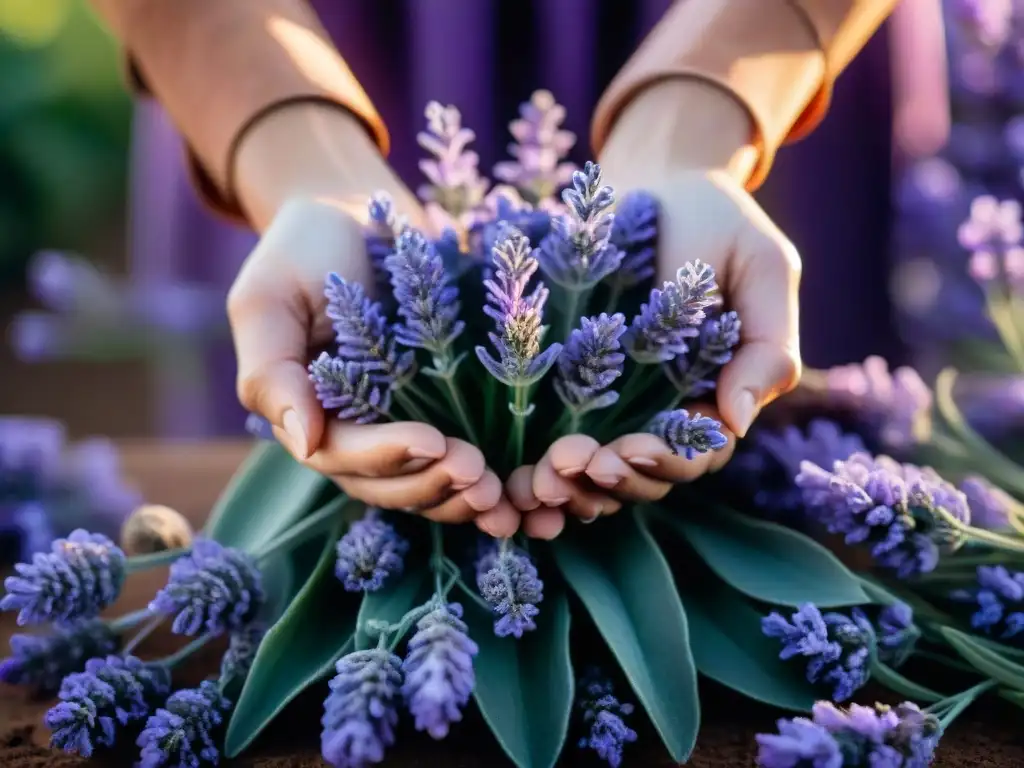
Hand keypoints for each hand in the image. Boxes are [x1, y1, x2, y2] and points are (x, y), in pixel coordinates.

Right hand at [228, 110, 519, 535]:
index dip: (388, 456)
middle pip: (387, 485)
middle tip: (481, 474)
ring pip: (423, 485)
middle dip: (432, 485)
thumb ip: (273, 371)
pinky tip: (516, 490)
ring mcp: (393, 425)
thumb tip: (302, 441)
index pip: (343, 455)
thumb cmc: (304, 250)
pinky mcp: (436, 410)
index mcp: (307, 415)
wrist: (350, 213)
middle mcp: (349, 432)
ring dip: (460, 497)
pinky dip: (480, 483)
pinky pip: (453, 461)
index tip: (435, 442)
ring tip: (502, 492)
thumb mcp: (268, 300)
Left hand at [506, 80, 801, 532]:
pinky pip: (561, 446)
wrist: (656, 181)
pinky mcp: (573, 392)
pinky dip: (544, 469)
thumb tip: (737, 420)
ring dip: (574, 485)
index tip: (628, 450)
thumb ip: (768, 344)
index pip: (697, 453)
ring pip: (602, 474)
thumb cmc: (716, 222)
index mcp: (718, 396)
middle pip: (646, 476)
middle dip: (611, 479)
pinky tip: (518, 474)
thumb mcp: (762, 268)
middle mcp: (669, 413)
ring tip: (539, 475)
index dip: (665, 462)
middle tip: (569, 463)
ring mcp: (620, 407)